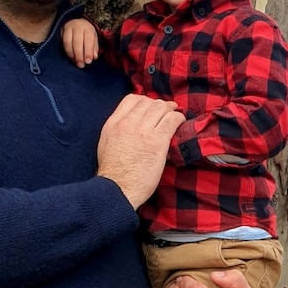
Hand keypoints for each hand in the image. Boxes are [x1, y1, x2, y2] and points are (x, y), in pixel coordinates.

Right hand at [63, 18, 99, 66]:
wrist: (78, 23)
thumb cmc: (87, 33)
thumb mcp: (94, 38)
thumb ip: (94, 47)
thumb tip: (94, 57)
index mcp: (88, 28)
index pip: (88, 39)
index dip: (88, 51)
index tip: (88, 61)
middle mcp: (77, 26)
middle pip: (77, 41)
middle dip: (79, 55)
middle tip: (81, 64)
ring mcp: (67, 28)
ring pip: (67, 42)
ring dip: (71, 54)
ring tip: (75, 62)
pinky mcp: (61, 31)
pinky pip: (62, 42)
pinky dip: (66, 51)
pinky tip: (70, 57)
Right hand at [97, 94, 184, 208]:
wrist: (117, 188)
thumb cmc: (113, 173)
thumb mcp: (106, 143)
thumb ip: (118, 130)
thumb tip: (131, 125)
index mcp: (113, 123)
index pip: (131, 99)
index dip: (145, 100)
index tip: (152, 108)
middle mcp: (128, 123)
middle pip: (148, 102)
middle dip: (160, 105)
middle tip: (167, 112)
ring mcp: (143, 131)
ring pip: (161, 107)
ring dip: (170, 111)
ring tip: (174, 117)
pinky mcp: (157, 141)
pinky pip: (172, 120)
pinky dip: (179, 118)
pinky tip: (180, 123)